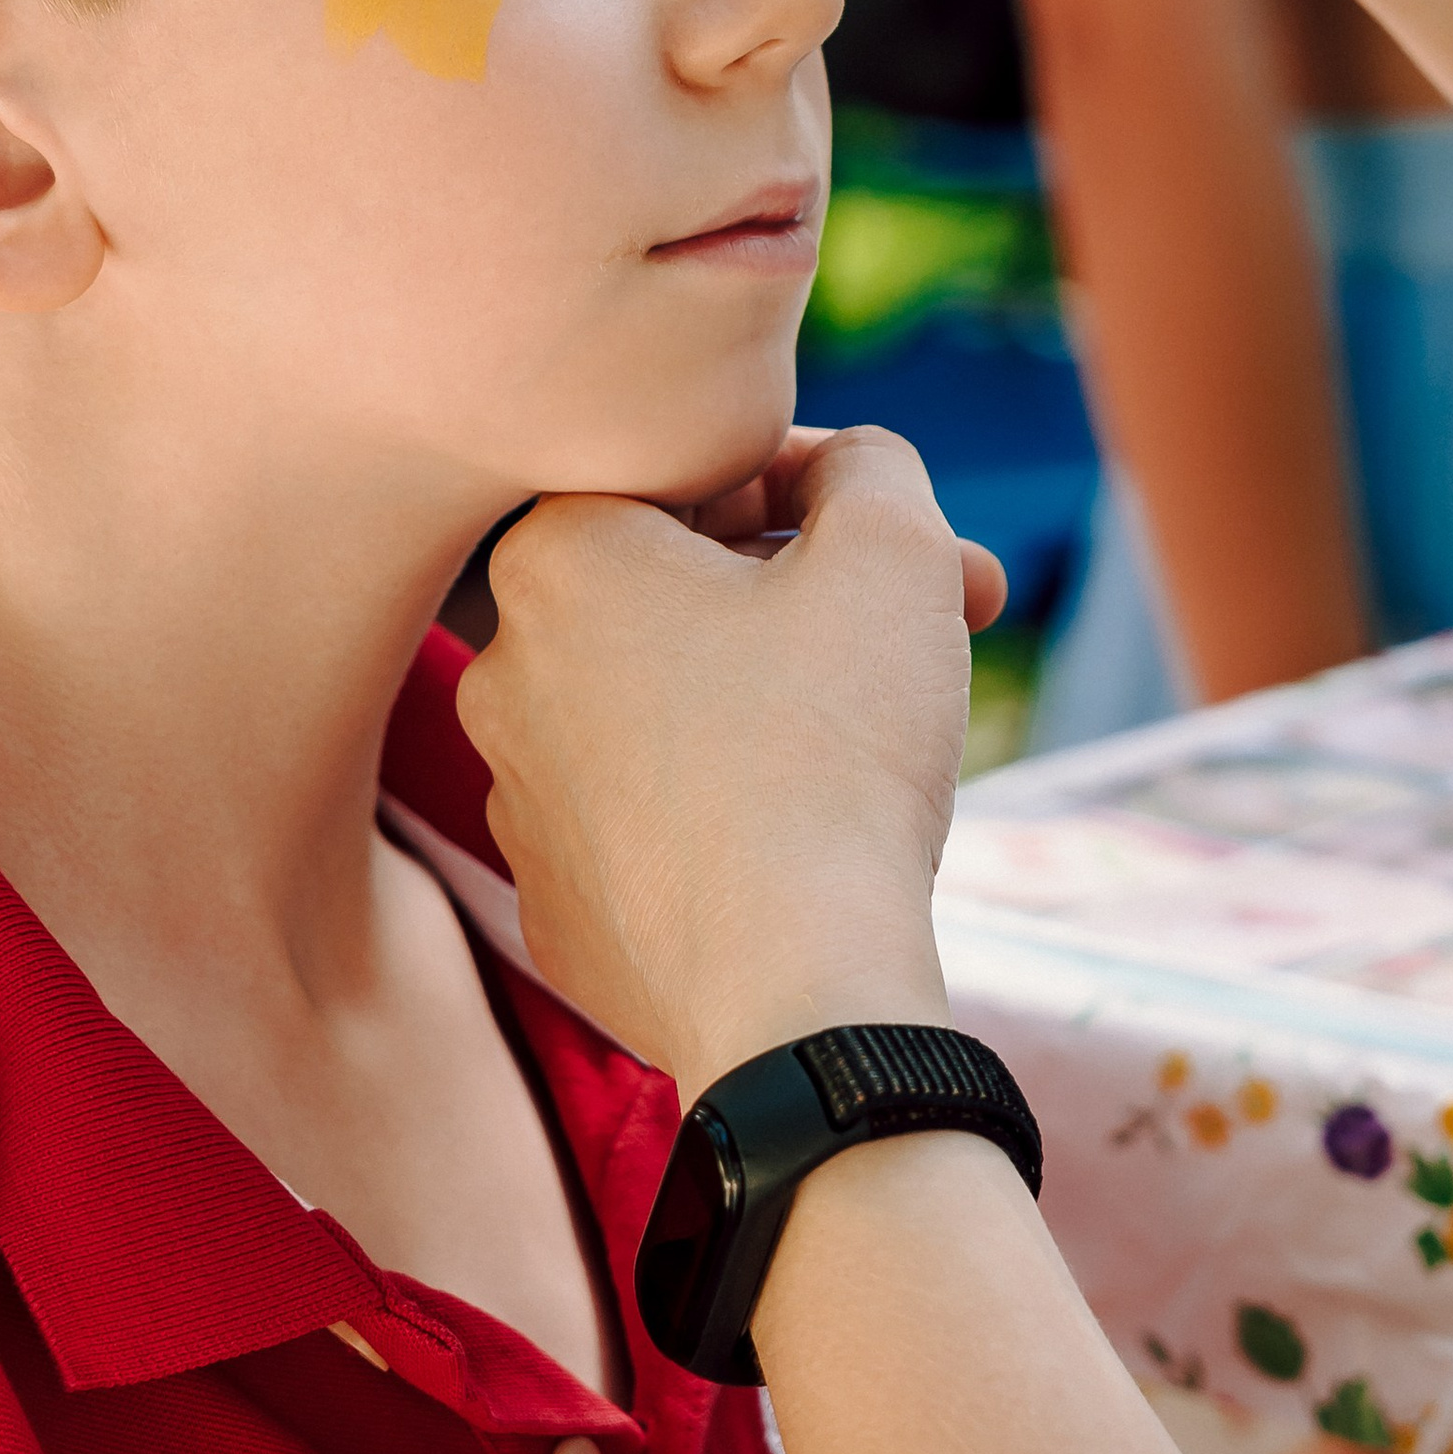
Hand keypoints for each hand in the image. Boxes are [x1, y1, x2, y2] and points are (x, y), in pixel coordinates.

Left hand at [458, 430, 1003, 1100]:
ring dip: (780, 694)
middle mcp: (504, 669)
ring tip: (889, 734)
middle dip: (821, 594)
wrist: (794, 989)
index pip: (694, 475)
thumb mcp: (890, 547)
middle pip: (686, 591)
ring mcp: (519, 798)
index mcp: (554, 556)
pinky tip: (818, 830)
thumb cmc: (832, 749)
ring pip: (672, 703)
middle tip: (948, 618)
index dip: (823, 493)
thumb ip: (867, 464)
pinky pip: (657, 814)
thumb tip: (843, 468)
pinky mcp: (557, 901)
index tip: (910, 542)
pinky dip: (732, 803)